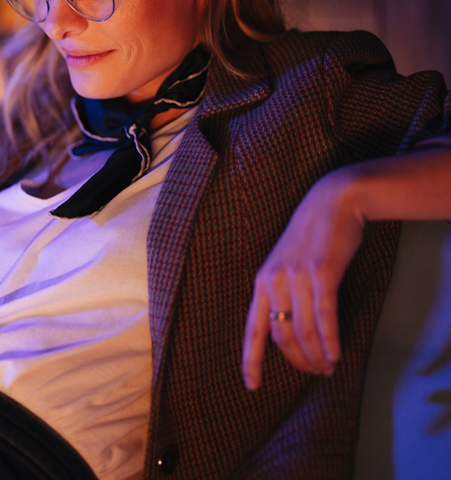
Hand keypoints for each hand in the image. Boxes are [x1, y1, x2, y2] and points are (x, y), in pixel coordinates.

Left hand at [242, 170, 364, 389]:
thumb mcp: (286, 265)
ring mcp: (297, 277)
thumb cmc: (311, 238)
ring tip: (328, 367)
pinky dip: (330, 340)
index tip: (251, 385)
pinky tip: (336, 355)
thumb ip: (283, 293)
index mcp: (261, 282)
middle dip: (299, 361)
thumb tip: (289, 330)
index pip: (252, 329)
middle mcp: (274, 282)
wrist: (332, 203)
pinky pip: (324, 316)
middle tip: (316, 373)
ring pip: (304, 330)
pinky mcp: (322, 273)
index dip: (251, 359)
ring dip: (317, 354)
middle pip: (282, 336)